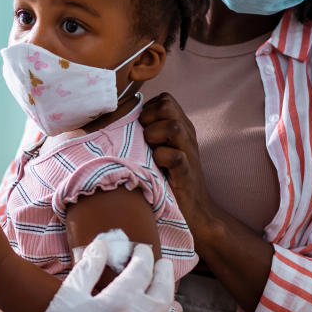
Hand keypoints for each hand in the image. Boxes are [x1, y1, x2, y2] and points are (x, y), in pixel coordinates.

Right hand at [26, 239, 175, 311]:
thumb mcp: (69, 295)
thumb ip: (89, 267)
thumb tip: (103, 244)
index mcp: (119, 301)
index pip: (142, 269)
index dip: (143, 255)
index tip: (140, 249)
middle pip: (163, 289)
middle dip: (164, 272)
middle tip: (162, 263)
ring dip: (165, 297)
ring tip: (159, 287)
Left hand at [139, 93, 216, 235]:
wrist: (194, 211)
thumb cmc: (167, 178)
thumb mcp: (158, 150)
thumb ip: (147, 133)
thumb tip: (117, 120)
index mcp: (180, 126)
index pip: (164, 99)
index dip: (148, 109)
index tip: (141, 127)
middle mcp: (187, 135)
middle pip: (167, 105)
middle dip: (149, 118)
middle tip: (143, 137)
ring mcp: (189, 152)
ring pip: (174, 126)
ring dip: (154, 135)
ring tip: (149, 150)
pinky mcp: (187, 172)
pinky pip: (176, 156)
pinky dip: (161, 158)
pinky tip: (156, 167)